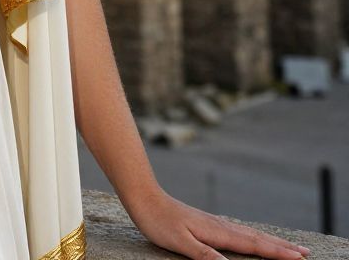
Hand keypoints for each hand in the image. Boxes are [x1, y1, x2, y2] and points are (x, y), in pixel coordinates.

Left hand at [127, 187, 310, 259]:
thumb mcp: (180, 243)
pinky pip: (237, 232)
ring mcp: (214, 223)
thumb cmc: (158, 221)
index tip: (300, 257)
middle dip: (281, 246)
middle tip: (306, 253)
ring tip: (288, 246)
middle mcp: (220, 226)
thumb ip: (205, 257)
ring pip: (249, 234)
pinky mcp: (206, 223)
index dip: (277, 253)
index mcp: (217, 232)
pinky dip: (253, 237)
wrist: (143, 196)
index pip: (254, 245)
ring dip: (270, 241)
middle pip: (257, 238)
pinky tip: (252, 238)